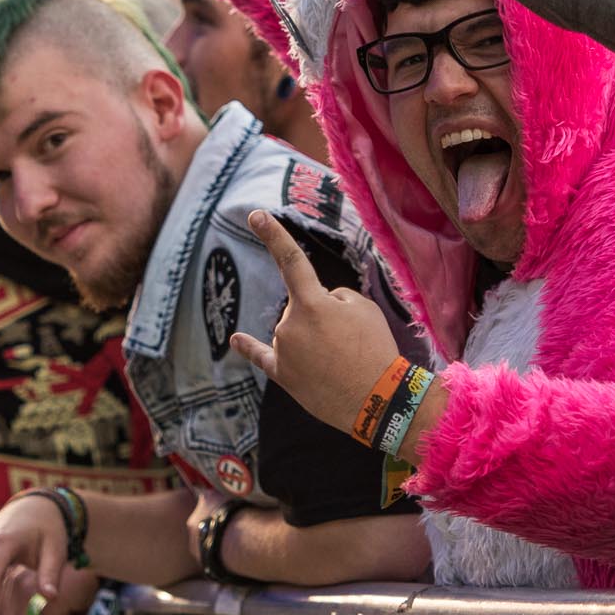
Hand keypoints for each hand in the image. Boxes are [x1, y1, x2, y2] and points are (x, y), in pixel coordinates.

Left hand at [225, 209, 402, 436]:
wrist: (378, 399)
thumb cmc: (375, 348)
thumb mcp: (364, 308)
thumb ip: (335, 297)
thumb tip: (318, 304)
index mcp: (311, 302)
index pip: (291, 260)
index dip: (273, 235)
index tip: (255, 215)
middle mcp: (289, 324)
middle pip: (303, 306)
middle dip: (324, 316)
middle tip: (350, 339)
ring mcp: (283, 351)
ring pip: (296, 330)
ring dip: (315, 339)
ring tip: (342, 359)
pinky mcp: (282, 375)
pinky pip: (262, 356)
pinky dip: (248, 347)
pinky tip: (236, 339)